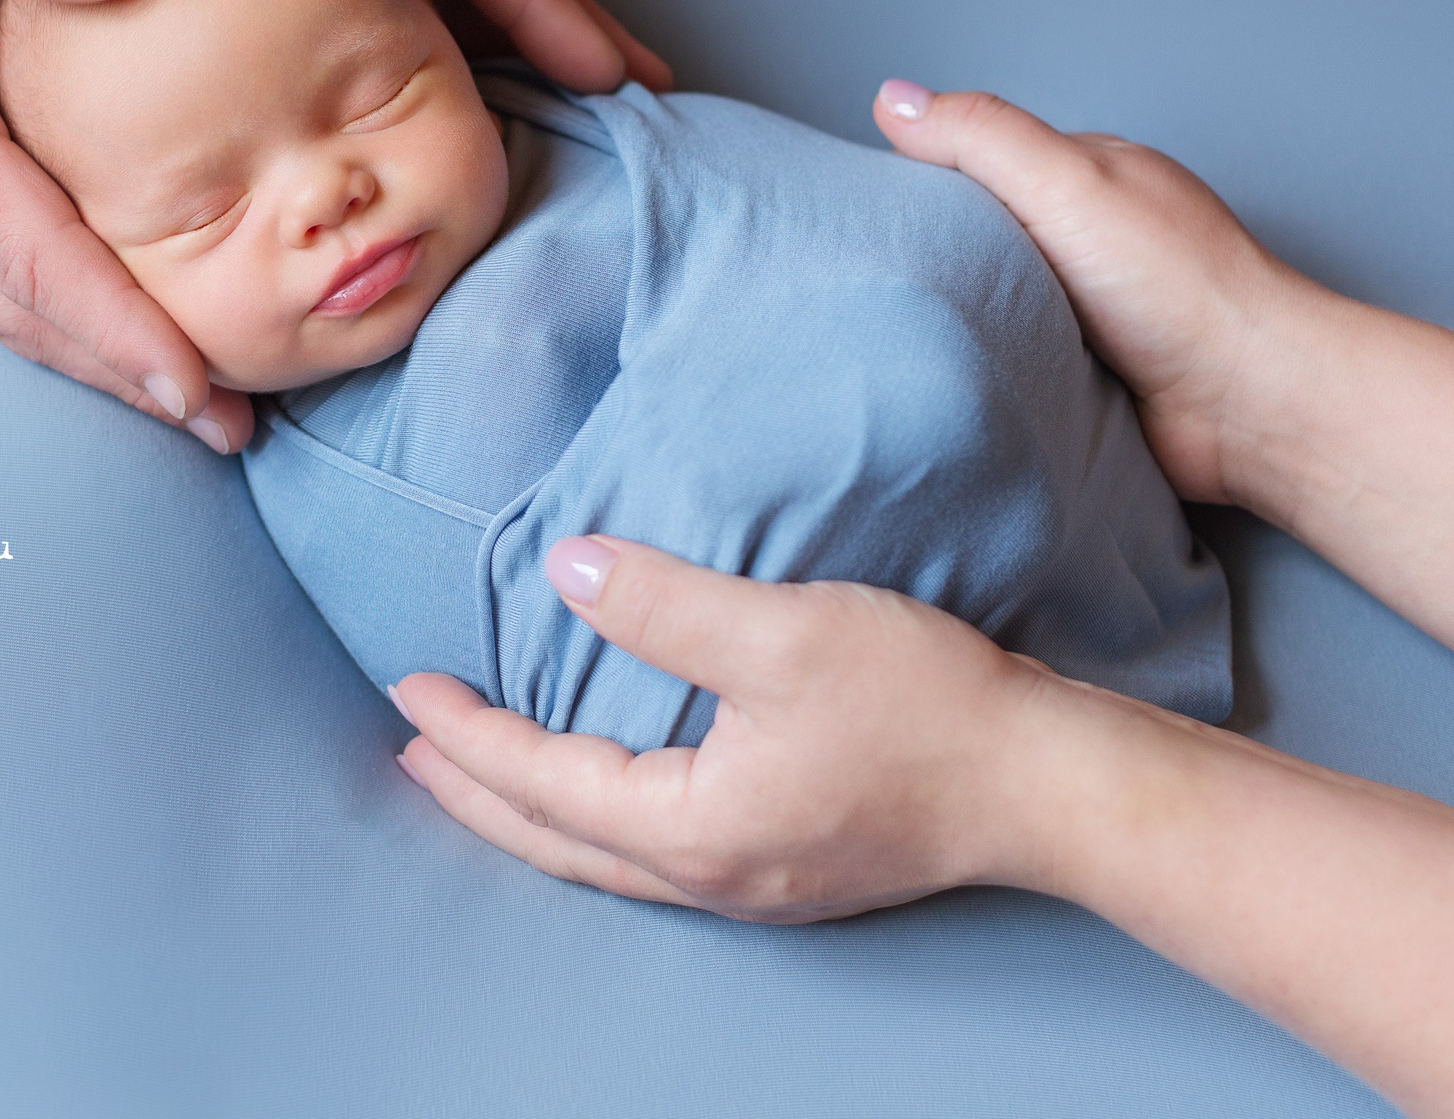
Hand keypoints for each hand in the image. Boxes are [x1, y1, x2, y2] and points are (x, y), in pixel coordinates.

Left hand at [391, 534, 1120, 921]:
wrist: (1045, 782)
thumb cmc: (927, 707)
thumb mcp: (786, 634)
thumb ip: (666, 605)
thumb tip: (567, 571)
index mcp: (690, 829)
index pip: (540, 780)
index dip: (467, 733)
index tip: (408, 686)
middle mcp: (708, 876)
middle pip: (553, 840)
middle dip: (474, 793)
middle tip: (409, 749)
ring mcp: (751, 883)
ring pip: (601, 855)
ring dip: (530, 809)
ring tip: (481, 770)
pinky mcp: (788, 867)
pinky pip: (651, 850)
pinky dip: (594, 816)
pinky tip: (601, 784)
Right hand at [870, 82, 1326, 506]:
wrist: (1251, 407)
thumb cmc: (1181, 288)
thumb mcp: (1068, 184)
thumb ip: (982, 138)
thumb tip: (894, 100)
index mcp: (1085, 178)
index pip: (979, 164)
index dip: (920, 181)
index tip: (866, 208)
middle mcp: (1089, 242)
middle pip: (981, 241)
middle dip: (938, 261)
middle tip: (882, 284)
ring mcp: (1091, 313)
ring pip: (994, 309)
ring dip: (967, 326)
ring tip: (917, 339)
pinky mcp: (1089, 381)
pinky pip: (1017, 368)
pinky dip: (994, 375)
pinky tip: (970, 381)